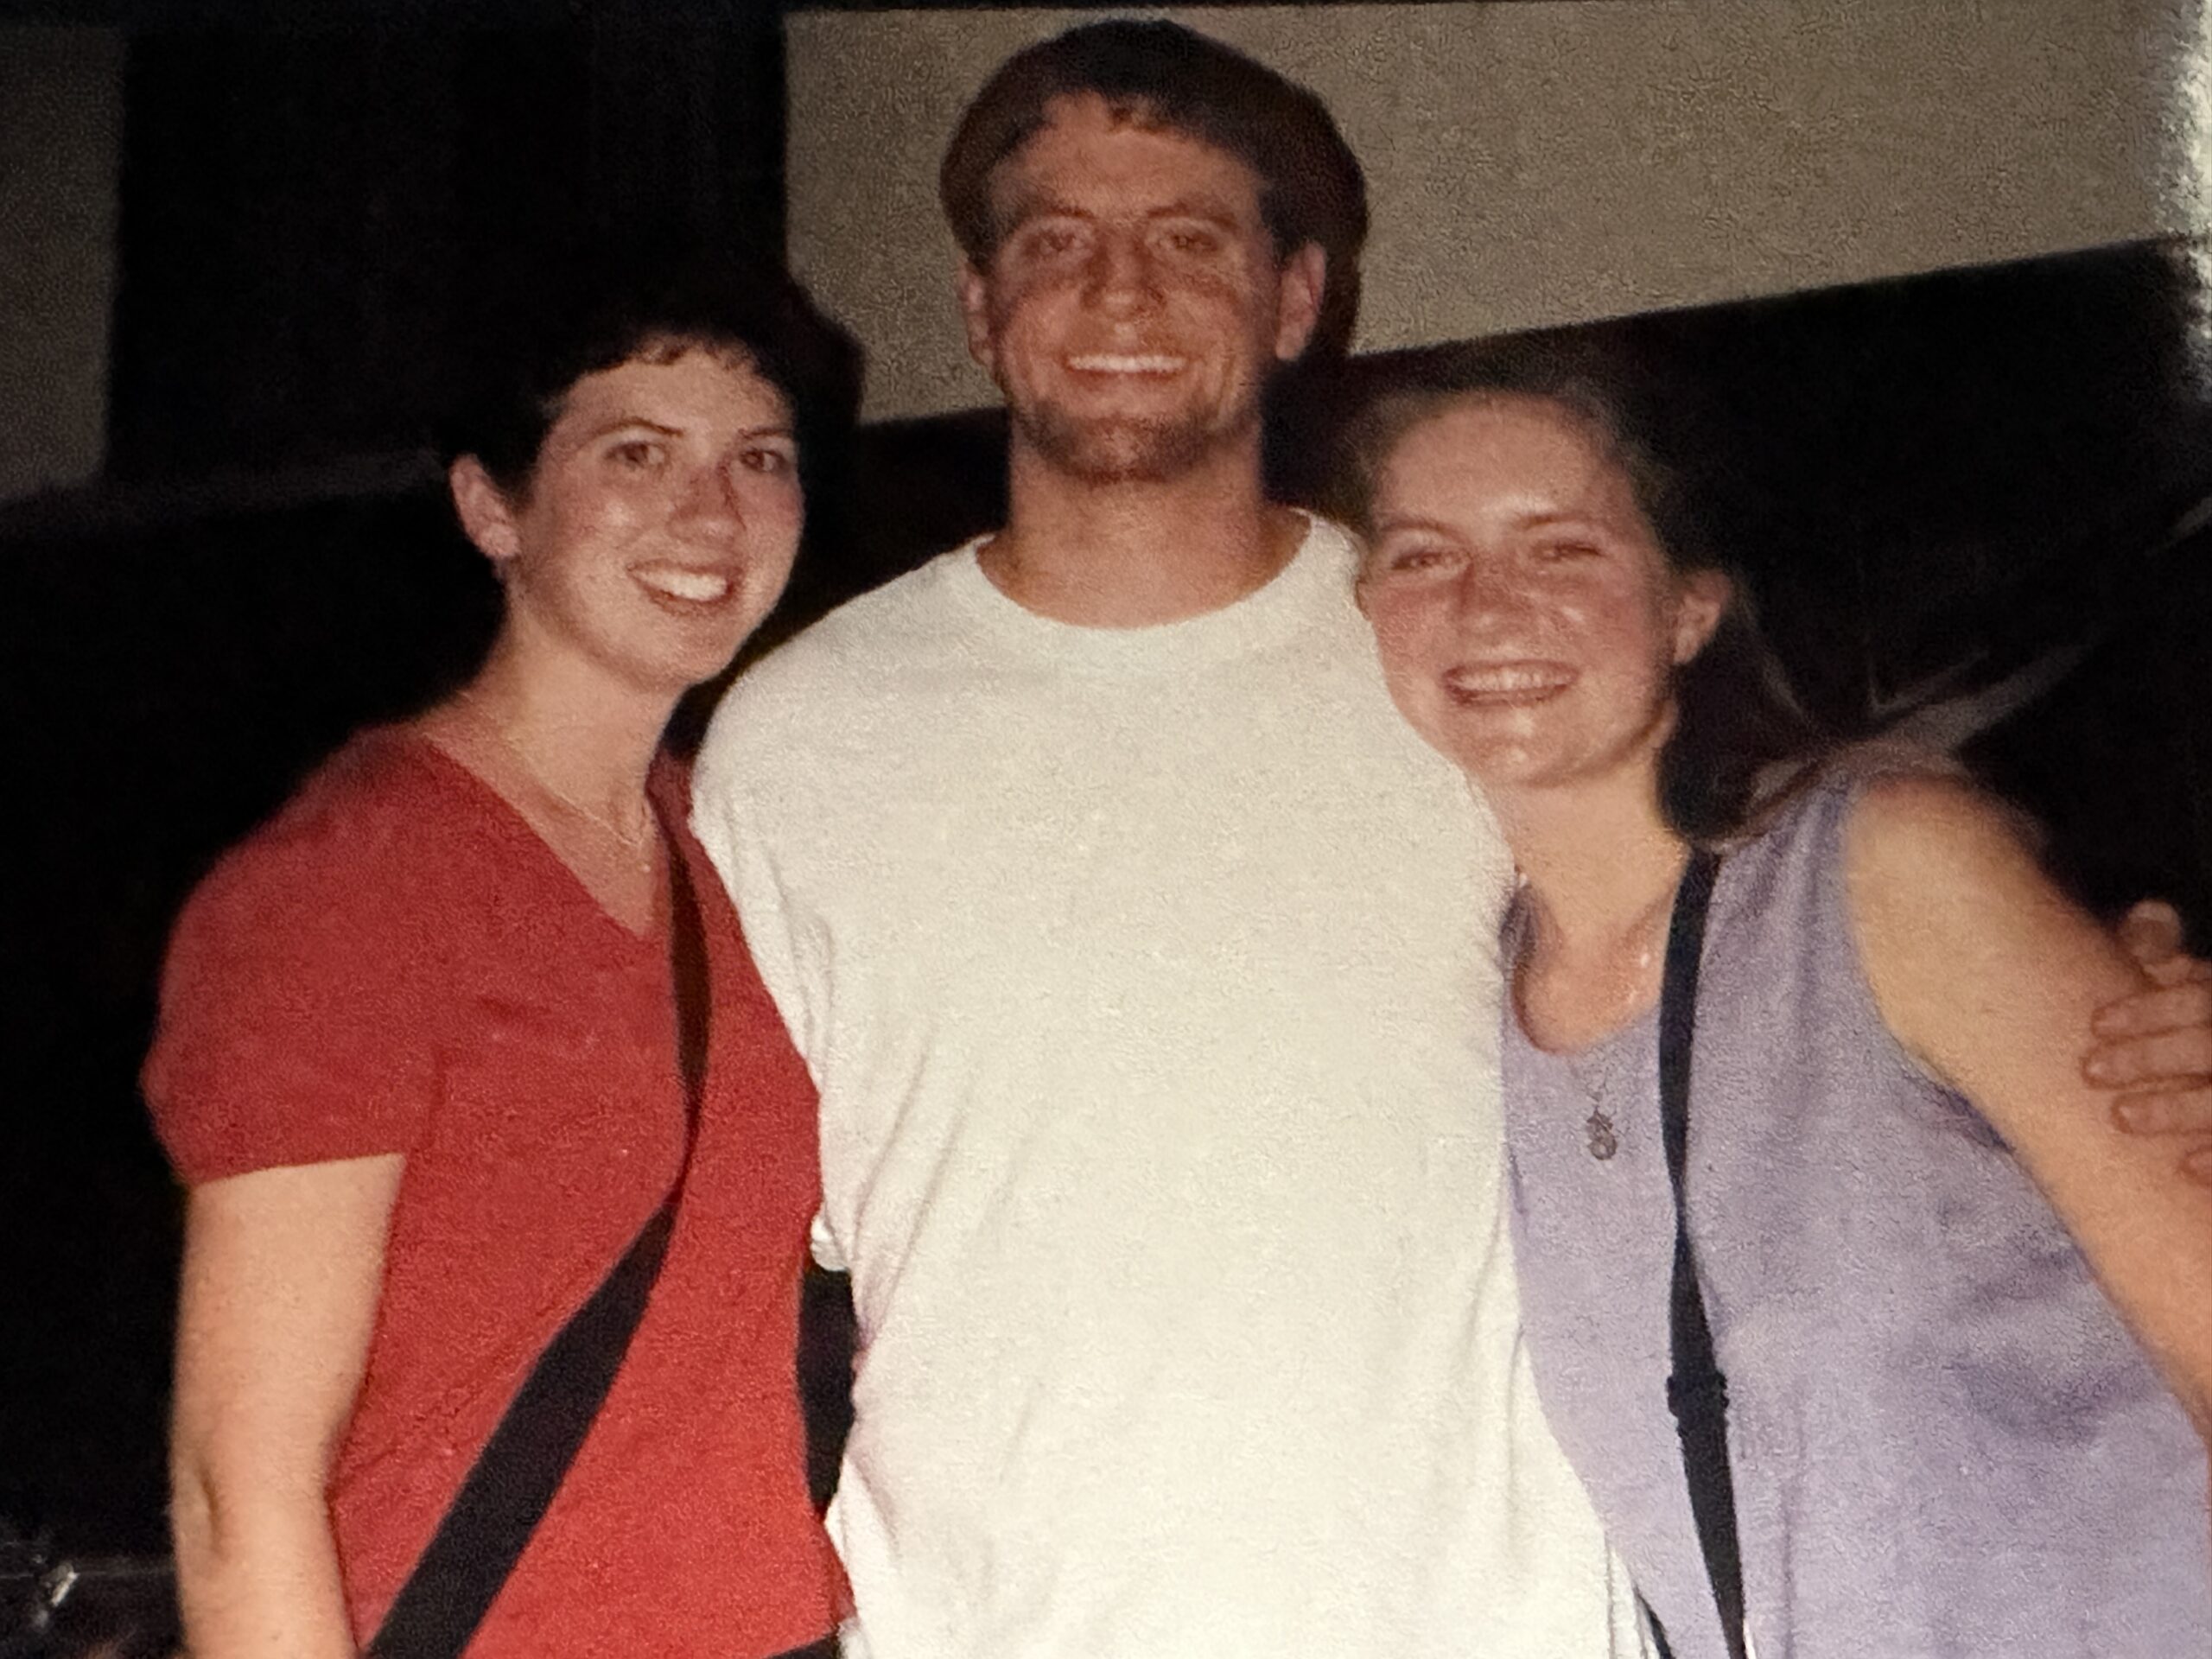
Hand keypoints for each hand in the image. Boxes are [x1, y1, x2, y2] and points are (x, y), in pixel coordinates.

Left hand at [2086, 901, 2211, 1184]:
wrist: (2211, 1067)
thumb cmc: (2201, 1024)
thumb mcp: (2202, 988)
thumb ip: (2170, 956)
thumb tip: (2144, 920)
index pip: (2201, 998)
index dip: (2149, 1008)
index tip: (2096, 1025)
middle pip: (2209, 1044)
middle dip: (2150, 1057)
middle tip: (2090, 1072)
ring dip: (2178, 1108)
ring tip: (2121, 1118)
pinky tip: (2183, 1167)